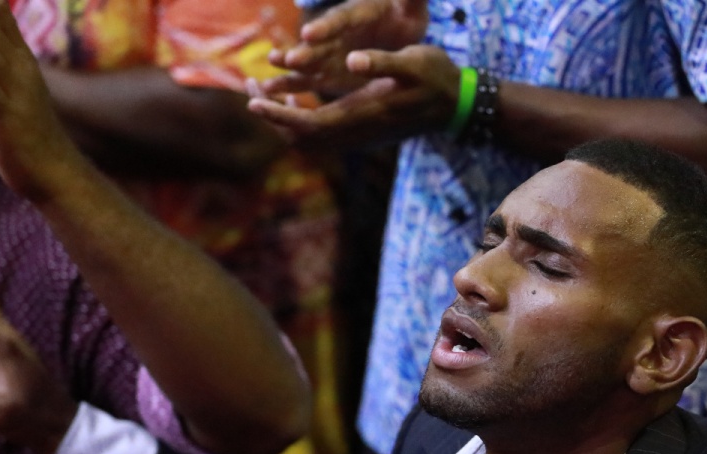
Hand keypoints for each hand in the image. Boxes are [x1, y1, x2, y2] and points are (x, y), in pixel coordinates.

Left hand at [249, 44, 459, 149]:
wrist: (457, 105)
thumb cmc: (438, 78)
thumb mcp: (414, 62)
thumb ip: (383, 62)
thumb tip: (354, 60)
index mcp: (364, 115)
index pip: (310, 124)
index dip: (278, 115)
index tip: (252, 99)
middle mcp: (357, 133)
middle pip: (301, 138)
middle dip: (271, 116)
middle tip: (249, 87)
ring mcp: (358, 137)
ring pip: (309, 140)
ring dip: (282, 120)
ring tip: (263, 91)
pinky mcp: (360, 133)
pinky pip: (319, 134)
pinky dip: (298, 119)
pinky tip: (292, 98)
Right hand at [263, 0, 427, 96]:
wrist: (402, 28)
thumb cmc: (407, 13)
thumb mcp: (412, 3)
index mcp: (359, 12)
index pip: (342, 18)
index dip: (326, 26)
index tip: (310, 34)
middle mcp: (339, 30)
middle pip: (319, 42)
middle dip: (304, 52)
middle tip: (288, 60)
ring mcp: (332, 50)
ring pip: (308, 60)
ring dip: (289, 68)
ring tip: (268, 77)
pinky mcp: (331, 70)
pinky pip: (308, 77)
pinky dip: (290, 84)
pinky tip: (270, 92)